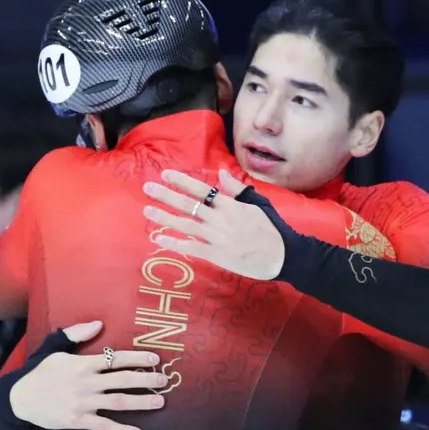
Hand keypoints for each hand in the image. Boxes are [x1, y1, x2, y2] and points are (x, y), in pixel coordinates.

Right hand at [9, 321, 167, 429]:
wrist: (19, 398)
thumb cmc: (39, 372)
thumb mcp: (54, 347)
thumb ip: (76, 334)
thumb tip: (98, 324)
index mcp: (82, 364)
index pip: (115, 358)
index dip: (136, 358)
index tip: (154, 359)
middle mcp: (86, 382)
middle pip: (122, 380)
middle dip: (145, 380)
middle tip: (164, 381)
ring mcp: (83, 403)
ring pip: (117, 402)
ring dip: (140, 402)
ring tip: (159, 402)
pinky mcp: (78, 421)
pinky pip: (104, 427)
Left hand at [142, 169, 285, 279]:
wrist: (281, 255)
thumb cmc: (271, 228)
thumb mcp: (258, 203)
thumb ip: (238, 189)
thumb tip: (222, 173)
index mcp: (229, 205)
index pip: (201, 189)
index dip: (181, 181)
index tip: (166, 174)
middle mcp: (219, 219)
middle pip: (188, 204)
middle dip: (166, 195)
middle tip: (147, 187)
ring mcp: (216, 237)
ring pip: (185, 224)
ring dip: (164, 217)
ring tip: (147, 210)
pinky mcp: (216, 255)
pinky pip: (191, 247)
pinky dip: (174, 243)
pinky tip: (160, 238)